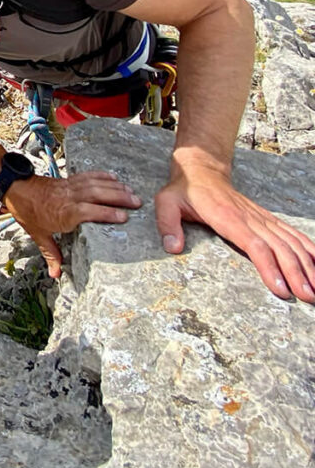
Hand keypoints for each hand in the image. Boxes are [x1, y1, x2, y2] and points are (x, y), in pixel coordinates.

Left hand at [4, 172, 141, 277]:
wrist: (16, 189)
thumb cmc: (28, 212)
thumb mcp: (38, 235)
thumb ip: (51, 254)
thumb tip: (55, 274)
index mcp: (65, 213)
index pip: (90, 212)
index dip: (107, 213)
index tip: (124, 217)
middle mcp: (71, 198)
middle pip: (98, 195)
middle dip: (119, 198)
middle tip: (137, 202)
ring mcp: (71, 187)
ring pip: (96, 184)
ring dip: (115, 187)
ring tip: (132, 191)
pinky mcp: (70, 180)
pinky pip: (88, 176)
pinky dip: (102, 176)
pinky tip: (114, 178)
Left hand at [156, 166, 314, 302]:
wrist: (202, 170)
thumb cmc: (184, 190)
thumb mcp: (166, 203)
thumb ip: (168, 224)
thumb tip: (173, 247)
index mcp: (229, 218)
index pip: (255, 245)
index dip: (270, 267)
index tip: (282, 289)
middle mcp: (251, 219)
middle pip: (279, 248)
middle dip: (296, 273)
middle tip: (308, 297)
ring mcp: (261, 218)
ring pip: (290, 242)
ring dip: (307, 264)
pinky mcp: (266, 219)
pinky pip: (291, 233)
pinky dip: (308, 247)